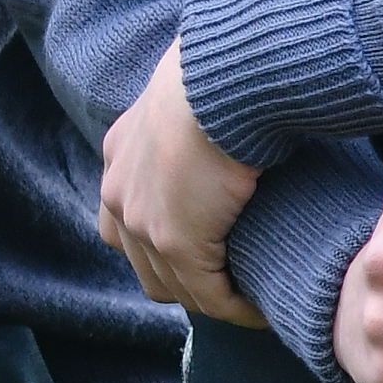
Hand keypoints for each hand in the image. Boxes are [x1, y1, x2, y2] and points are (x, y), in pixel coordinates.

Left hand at [93, 39, 255, 321]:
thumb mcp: (191, 96)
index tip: (209, 249)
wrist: (220, 80)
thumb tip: (229, 121)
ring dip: (215, 299)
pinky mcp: (176, 244)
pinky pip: (208, 296)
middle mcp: (118, 194)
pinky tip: (264, 309)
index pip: (125, 221)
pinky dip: (236, 308)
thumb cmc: (222, 73)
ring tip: (254, 302)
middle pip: (144, 264)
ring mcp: (142, 223)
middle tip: (234, 283)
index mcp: (119, 156)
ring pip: (176, 287)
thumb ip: (193, 120)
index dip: (161, 244)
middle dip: (187, 280)